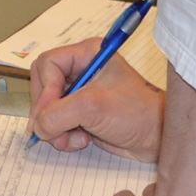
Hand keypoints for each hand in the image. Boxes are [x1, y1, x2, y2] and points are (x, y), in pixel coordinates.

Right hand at [28, 40, 163, 160]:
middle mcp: (80, 71)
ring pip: (46, 109)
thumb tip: (38, 126)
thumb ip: (59, 114)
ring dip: (55, 128)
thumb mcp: (94, 108)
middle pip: (42, 88)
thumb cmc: (136, 113)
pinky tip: (82, 140)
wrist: (157, 139)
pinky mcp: (80, 114)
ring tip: (75, 138)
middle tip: (57, 130)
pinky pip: (55, 124)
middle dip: (48, 113)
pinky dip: (62, 136)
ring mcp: (79, 94)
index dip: (45, 90)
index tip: (50, 113)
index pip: (48, 65)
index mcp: (86, 55)